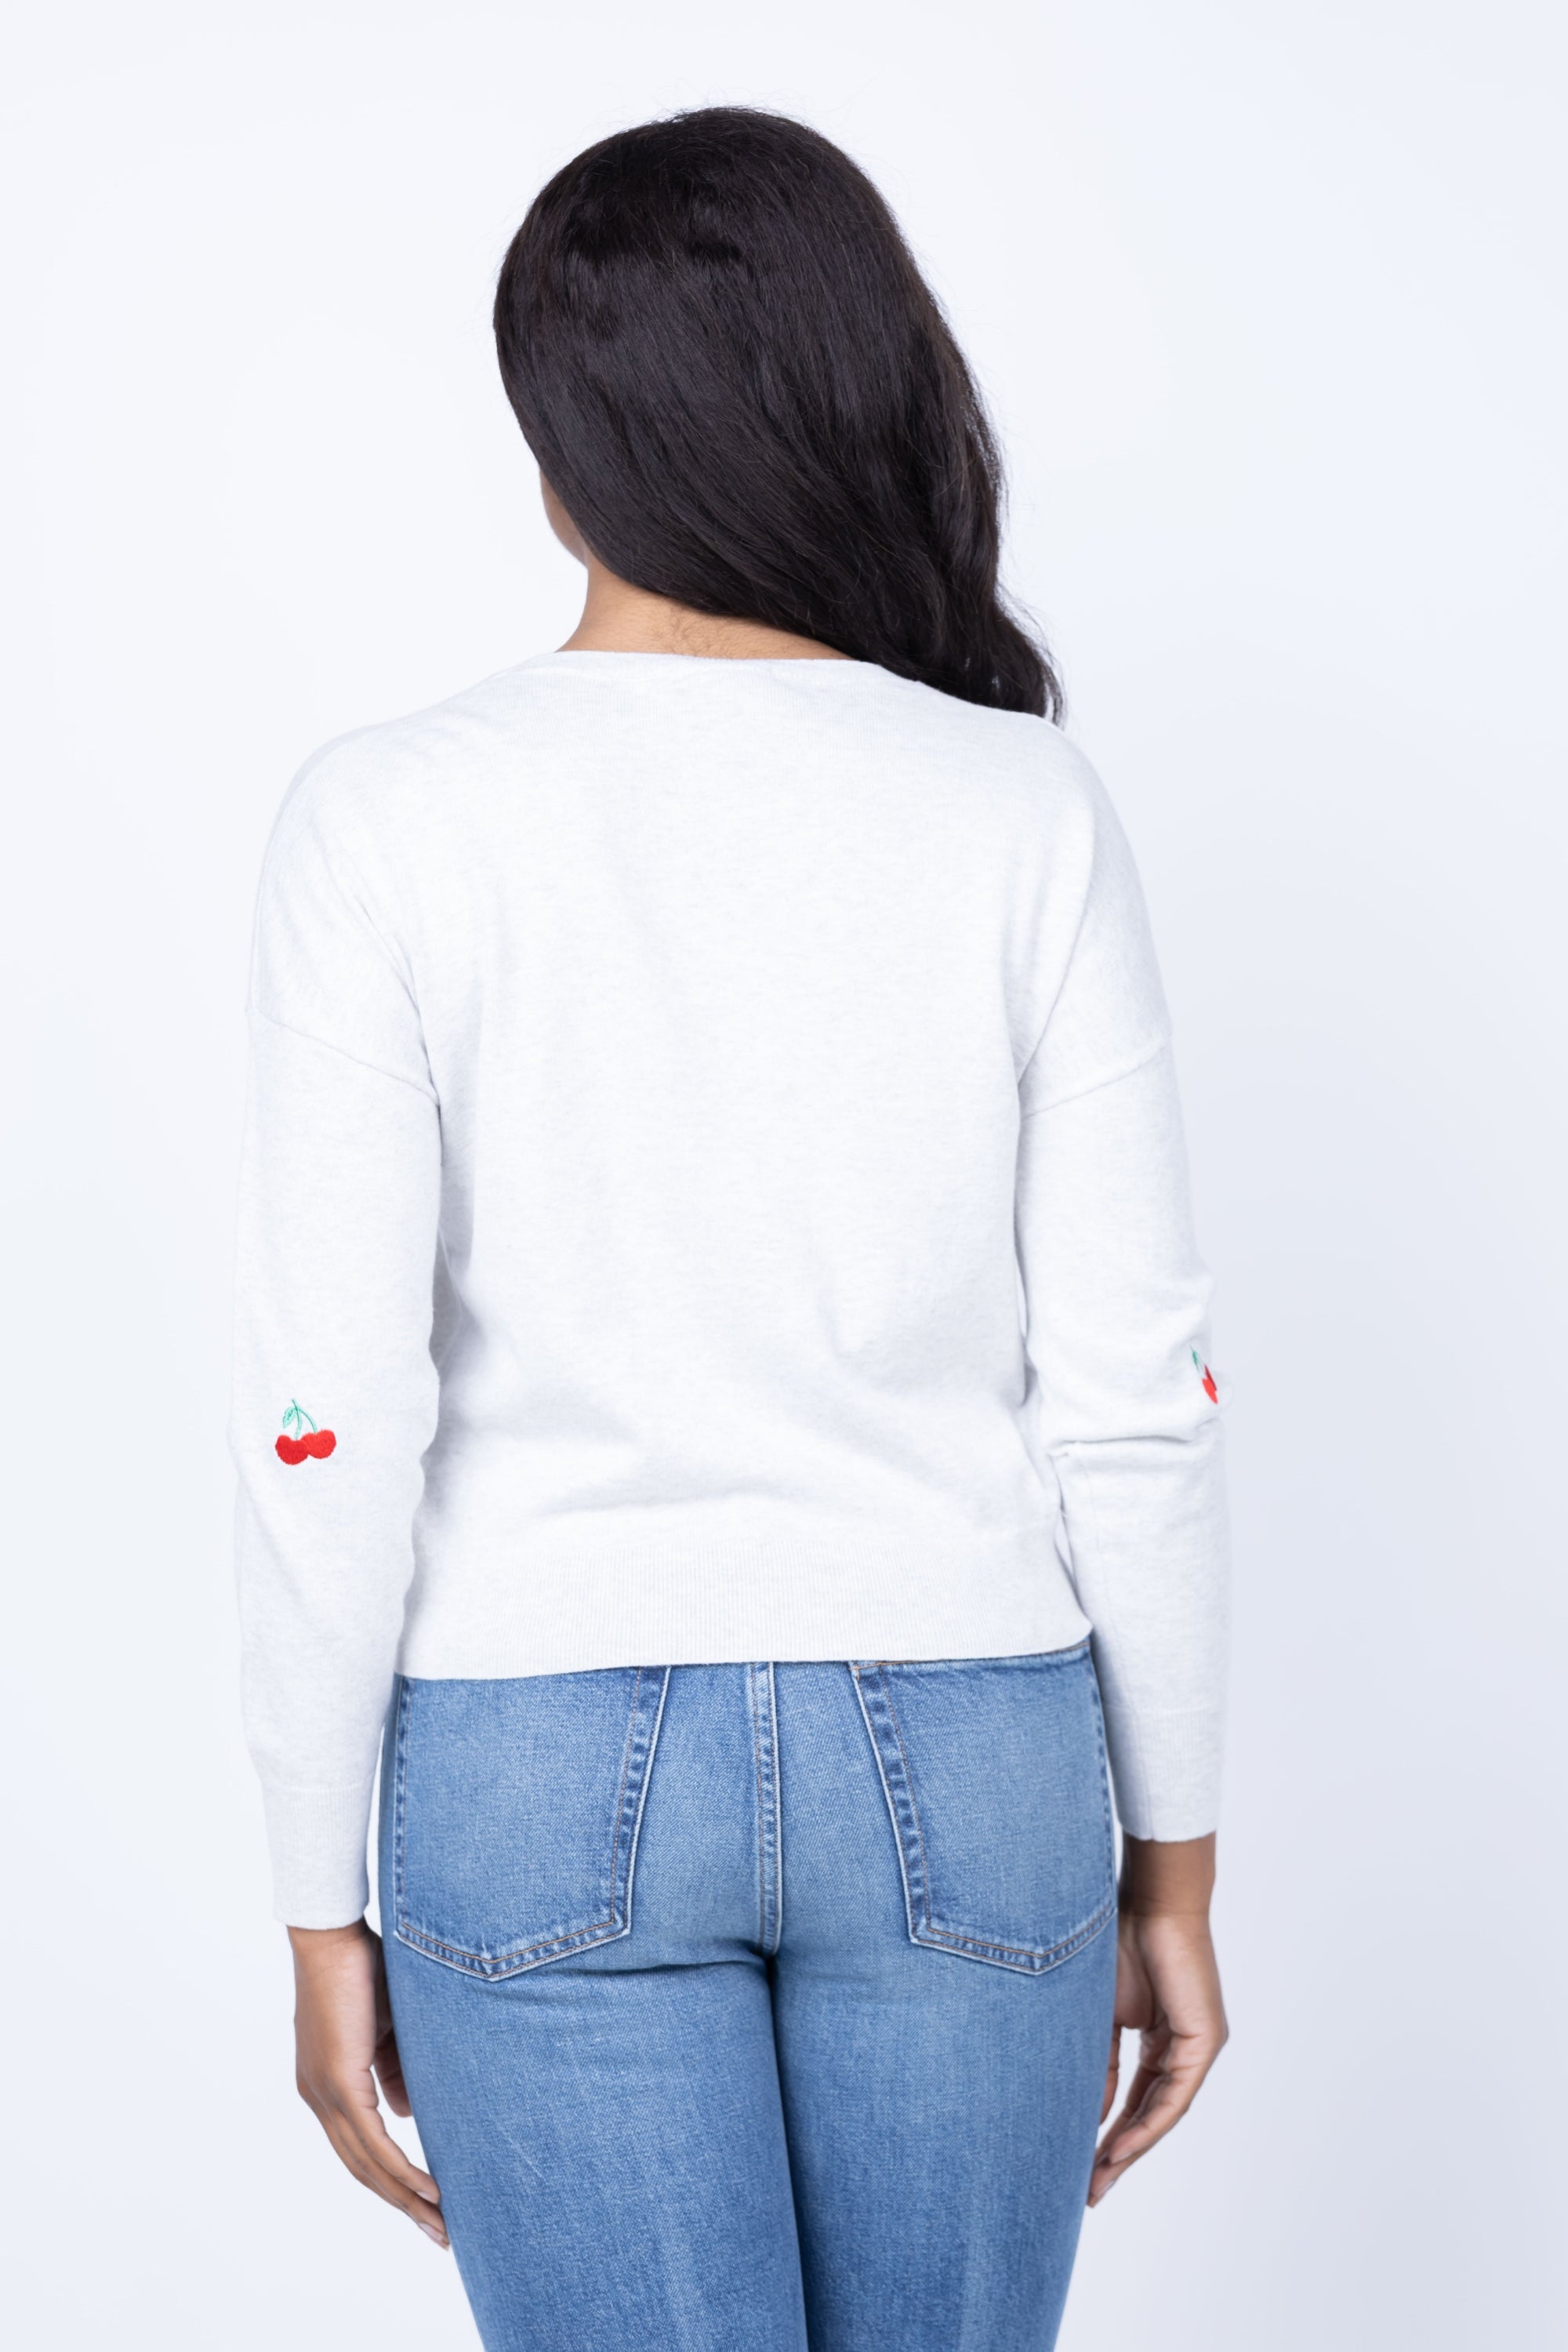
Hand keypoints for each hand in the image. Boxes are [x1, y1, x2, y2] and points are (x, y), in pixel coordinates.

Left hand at [289, 1918, 448, 2247]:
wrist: (333, 1935)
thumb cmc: (362, 1969)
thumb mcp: (388, 2030)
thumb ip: (395, 2071)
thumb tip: (408, 2115)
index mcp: (327, 2087)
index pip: (360, 2150)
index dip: (392, 2181)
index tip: (425, 2206)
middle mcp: (320, 2098)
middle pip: (363, 2170)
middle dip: (403, 2206)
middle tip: (439, 2234)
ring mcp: (325, 2093)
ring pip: (368, 2164)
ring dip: (406, 2198)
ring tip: (440, 2224)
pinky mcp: (338, 2081)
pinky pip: (373, 2141)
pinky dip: (401, 2170)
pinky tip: (429, 2191)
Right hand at [1089, 1832, 1227, 2206]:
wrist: (1150, 1898)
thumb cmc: (1118, 1939)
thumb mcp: (1100, 2014)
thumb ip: (1098, 2062)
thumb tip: (1088, 2112)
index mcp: (1159, 2039)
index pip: (1135, 2098)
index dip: (1109, 2133)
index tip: (1081, 2164)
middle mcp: (1183, 2048)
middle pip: (1149, 2114)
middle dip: (1118, 2154)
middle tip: (1090, 2190)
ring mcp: (1197, 2046)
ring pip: (1163, 2112)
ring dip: (1130, 2149)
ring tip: (1098, 2178)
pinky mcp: (1204, 2041)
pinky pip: (1174, 2096)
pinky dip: (1146, 2124)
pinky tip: (1118, 2147)